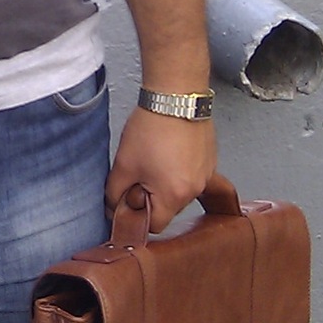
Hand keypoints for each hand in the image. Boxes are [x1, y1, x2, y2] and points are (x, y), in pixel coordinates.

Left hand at [104, 105, 216, 231]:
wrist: (175, 96)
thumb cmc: (151, 128)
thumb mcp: (124, 164)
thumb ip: (115, 193)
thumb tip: (112, 208)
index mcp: (173, 196)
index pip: (154, 226)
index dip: (137, 215)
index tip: (128, 198)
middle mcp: (195, 190)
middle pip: (168, 209)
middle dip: (151, 197)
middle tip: (139, 173)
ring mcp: (206, 175)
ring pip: (179, 192)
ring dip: (165, 183)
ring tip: (154, 158)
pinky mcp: (210, 161)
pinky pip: (191, 176)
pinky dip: (178, 170)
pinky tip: (167, 151)